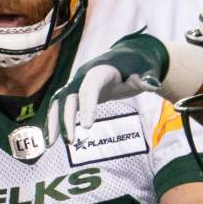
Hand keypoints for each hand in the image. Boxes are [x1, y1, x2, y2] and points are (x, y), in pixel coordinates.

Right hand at [44, 34, 169, 145]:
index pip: (90, 88)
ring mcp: (77, 84)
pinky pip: (61, 107)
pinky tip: (51, 140)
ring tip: (49, 145)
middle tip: (70, 142)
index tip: (88, 126)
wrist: (128, 58)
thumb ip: (147, 78)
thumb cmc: (137, 65)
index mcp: (100, 71)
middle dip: (66, 119)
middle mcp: (83, 76)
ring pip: (59, 102)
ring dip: (53, 122)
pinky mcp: (76, 93)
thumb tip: (153, 85)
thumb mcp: (145, 70)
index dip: (88, 106)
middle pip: (69, 97)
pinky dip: (55, 122)